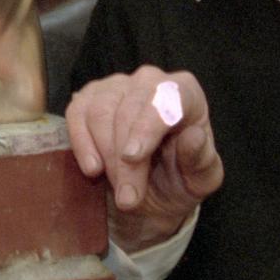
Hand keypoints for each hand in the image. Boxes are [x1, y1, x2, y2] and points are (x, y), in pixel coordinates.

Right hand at [65, 66, 223, 250]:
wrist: (151, 193)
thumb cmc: (179, 178)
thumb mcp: (200, 179)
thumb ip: (202, 159)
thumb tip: (195, 136)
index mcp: (185, 93)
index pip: (169, 96)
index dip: (148, 125)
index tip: (133, 157)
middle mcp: (150, 81)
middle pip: (129, 110)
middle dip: (125, 159)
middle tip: (128, 198)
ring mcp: (116, 86)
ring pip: (101, 112)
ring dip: (106, 156)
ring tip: (118, 189)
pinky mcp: (89, 98)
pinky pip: (78, 114)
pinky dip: (82, 143)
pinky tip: (93, 169)